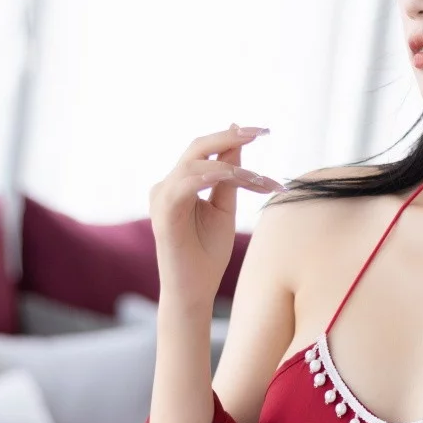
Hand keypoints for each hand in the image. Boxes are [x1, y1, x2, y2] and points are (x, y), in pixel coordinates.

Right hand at [148, 122, 285, 308]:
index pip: (205, 150)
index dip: (232, 137)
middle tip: (260, 132)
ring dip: (232, 166)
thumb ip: (230, 177)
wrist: (193, 291)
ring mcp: (161, 197)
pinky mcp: (163, 212)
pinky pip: (186, 183)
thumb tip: (238, 142)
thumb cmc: (207, 254)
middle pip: (197, 147)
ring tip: (260, 179)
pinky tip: (234, 175)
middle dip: (231, 137)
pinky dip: (210, 176)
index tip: (262, 131)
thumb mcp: (224, 208)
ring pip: (196, 163)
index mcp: (180, 183)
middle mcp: (166, 185)